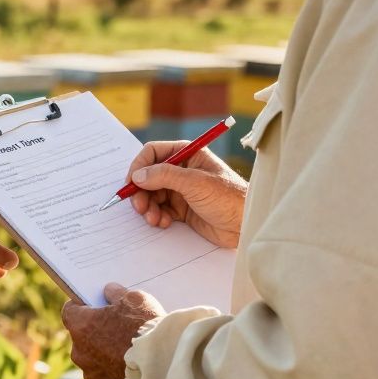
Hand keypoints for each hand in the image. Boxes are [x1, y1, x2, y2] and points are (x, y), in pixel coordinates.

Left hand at [61, 283, 165, 378]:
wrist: (166, 365)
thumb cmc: (147, 328)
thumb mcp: (135, 300)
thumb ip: (117, 294)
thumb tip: (109, 291)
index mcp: (81, 326)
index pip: (70, 311)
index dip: (82, 307)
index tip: (92, 305)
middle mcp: (79, 351)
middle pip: (82, 337)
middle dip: (96, 332)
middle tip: (117, 328)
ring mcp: (91, 374)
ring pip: (94, 360)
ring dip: (105, 355)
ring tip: (128, 351)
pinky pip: (106, 378)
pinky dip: (115, 373)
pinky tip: (132, 368)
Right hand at [126, 142, 247, 247]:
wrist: (247, 226)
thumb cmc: (229, 198)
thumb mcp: (195, 183)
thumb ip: (164, 176)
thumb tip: (138, 176)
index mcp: (187, 154)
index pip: (153, 153)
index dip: (139, 166)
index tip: (131, 183)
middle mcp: (182, 170)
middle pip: (149, 176)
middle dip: (142, 192)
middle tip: (139, 206)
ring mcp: (182, 190)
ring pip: (152, 195)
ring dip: (148, 207)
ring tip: (153, 219)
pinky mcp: (183, 209)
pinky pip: (160, 210)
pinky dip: (157, 216)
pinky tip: (163, 222)